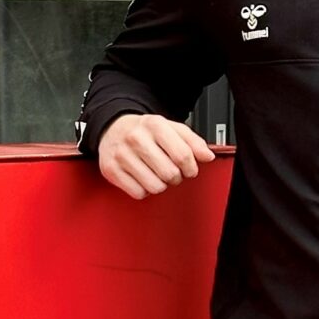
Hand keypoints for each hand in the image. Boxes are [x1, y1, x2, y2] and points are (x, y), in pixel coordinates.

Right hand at [98, 113, 216, 199]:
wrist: (112, 129)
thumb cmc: (144, 131)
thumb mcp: (170, 128)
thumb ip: (192, 141)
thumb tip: (207, 156)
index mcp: (154, 125)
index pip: (182, 155)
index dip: (191, 167)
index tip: (190, 169)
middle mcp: (136, 138)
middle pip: (170, 173)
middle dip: (176, 177)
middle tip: (171, 172)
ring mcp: (122, 155)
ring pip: (155, 186)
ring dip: (160, 185)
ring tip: (156, 174)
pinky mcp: (111, 170)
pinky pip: (138, 193)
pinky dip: (144, 190)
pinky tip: (142, 178)